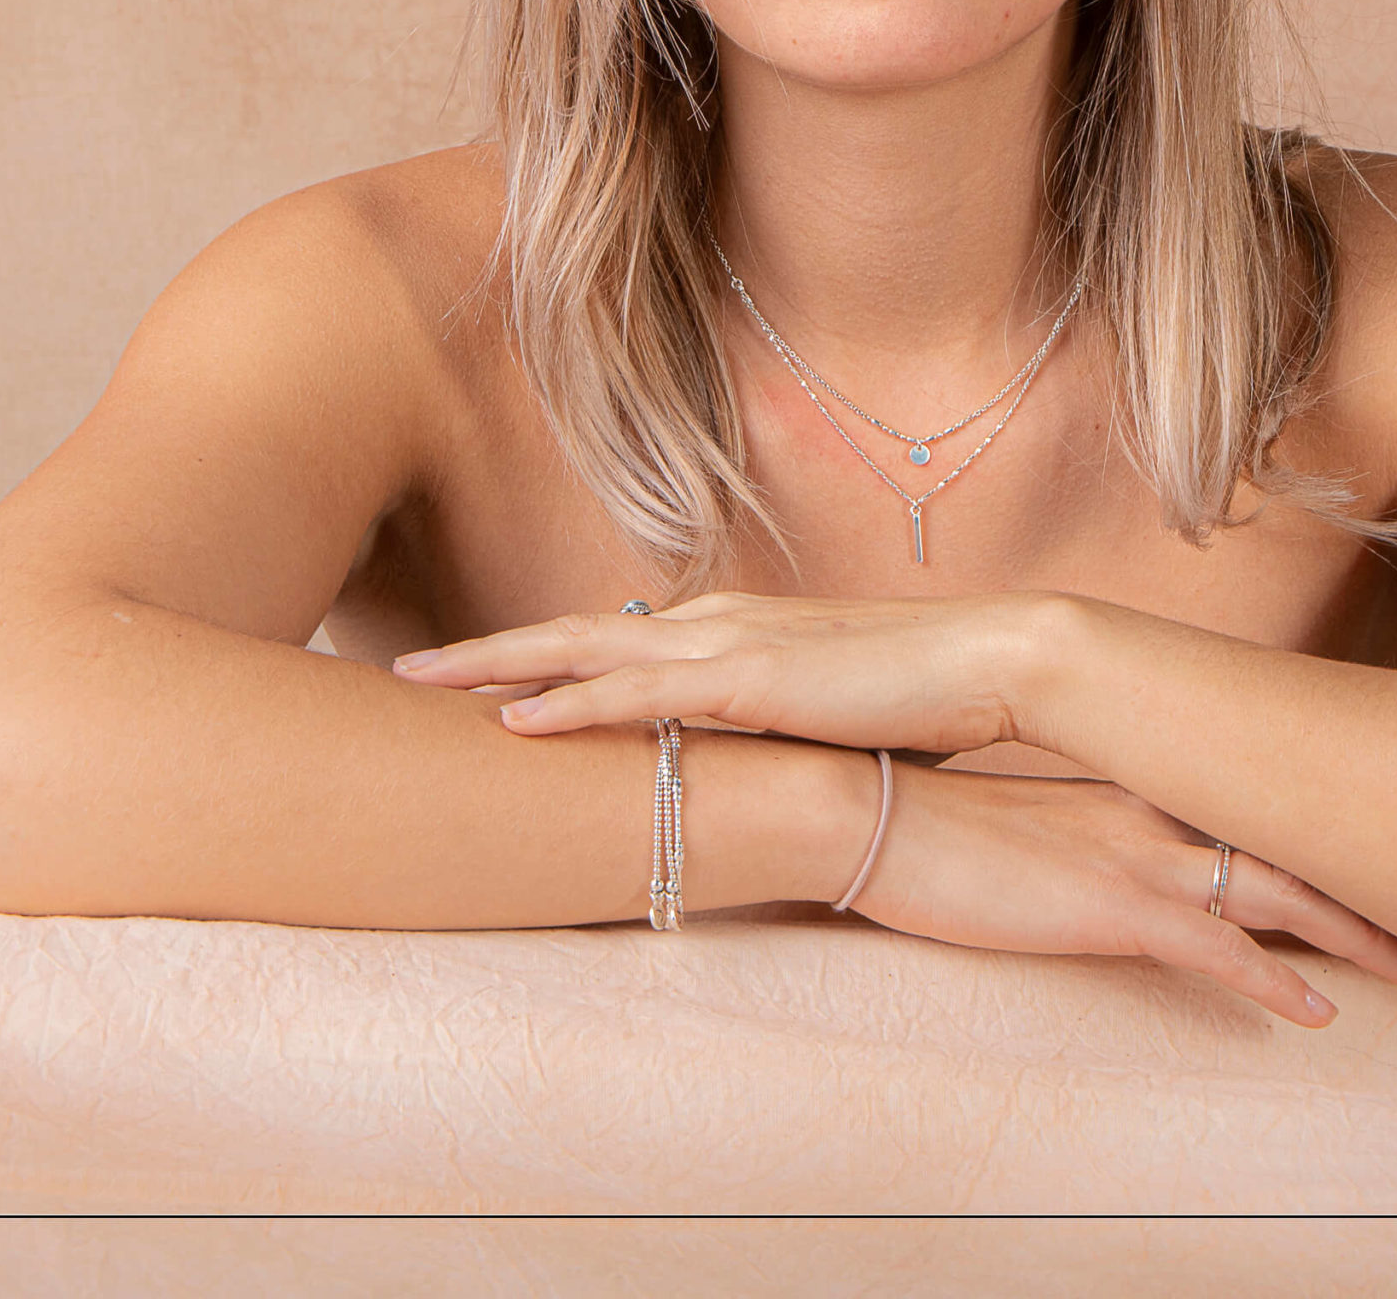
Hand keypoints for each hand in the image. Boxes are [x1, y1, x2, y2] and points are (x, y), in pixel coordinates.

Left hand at [392, 589, 1051, 757]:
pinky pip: (640, 694)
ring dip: (498, 668)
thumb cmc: (924, 697)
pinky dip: (569, 704)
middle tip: (402, 668)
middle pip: (575, 634)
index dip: (539, 656)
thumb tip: (745, 771)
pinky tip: (514, 721)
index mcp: (735, 632)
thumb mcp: (829, 715)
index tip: (474, 675)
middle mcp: (717, 625)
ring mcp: (730, 646)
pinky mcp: (752, 680)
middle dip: (486, 652)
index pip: (615, 640)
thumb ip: (775, 732)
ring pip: (585, 653)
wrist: (994, 661)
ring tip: (419, 682)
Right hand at [853, 760, 1396, 1028]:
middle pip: (1288, 845)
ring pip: (1276, 892)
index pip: (1253, 806)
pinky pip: (1214, 949)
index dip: (1324, 837)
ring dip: (1353, 935)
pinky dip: (1274, 981)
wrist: (874, 810)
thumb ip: (1081, 829)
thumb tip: (1104, 857)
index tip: (1379, 861)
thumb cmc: (934, 821)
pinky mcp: (1108, 904)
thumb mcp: (1027, 820)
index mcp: (1133, 783)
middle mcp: (1150, 809)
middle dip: (1368, 891)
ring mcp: (1134, 854)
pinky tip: (1318, 1012)